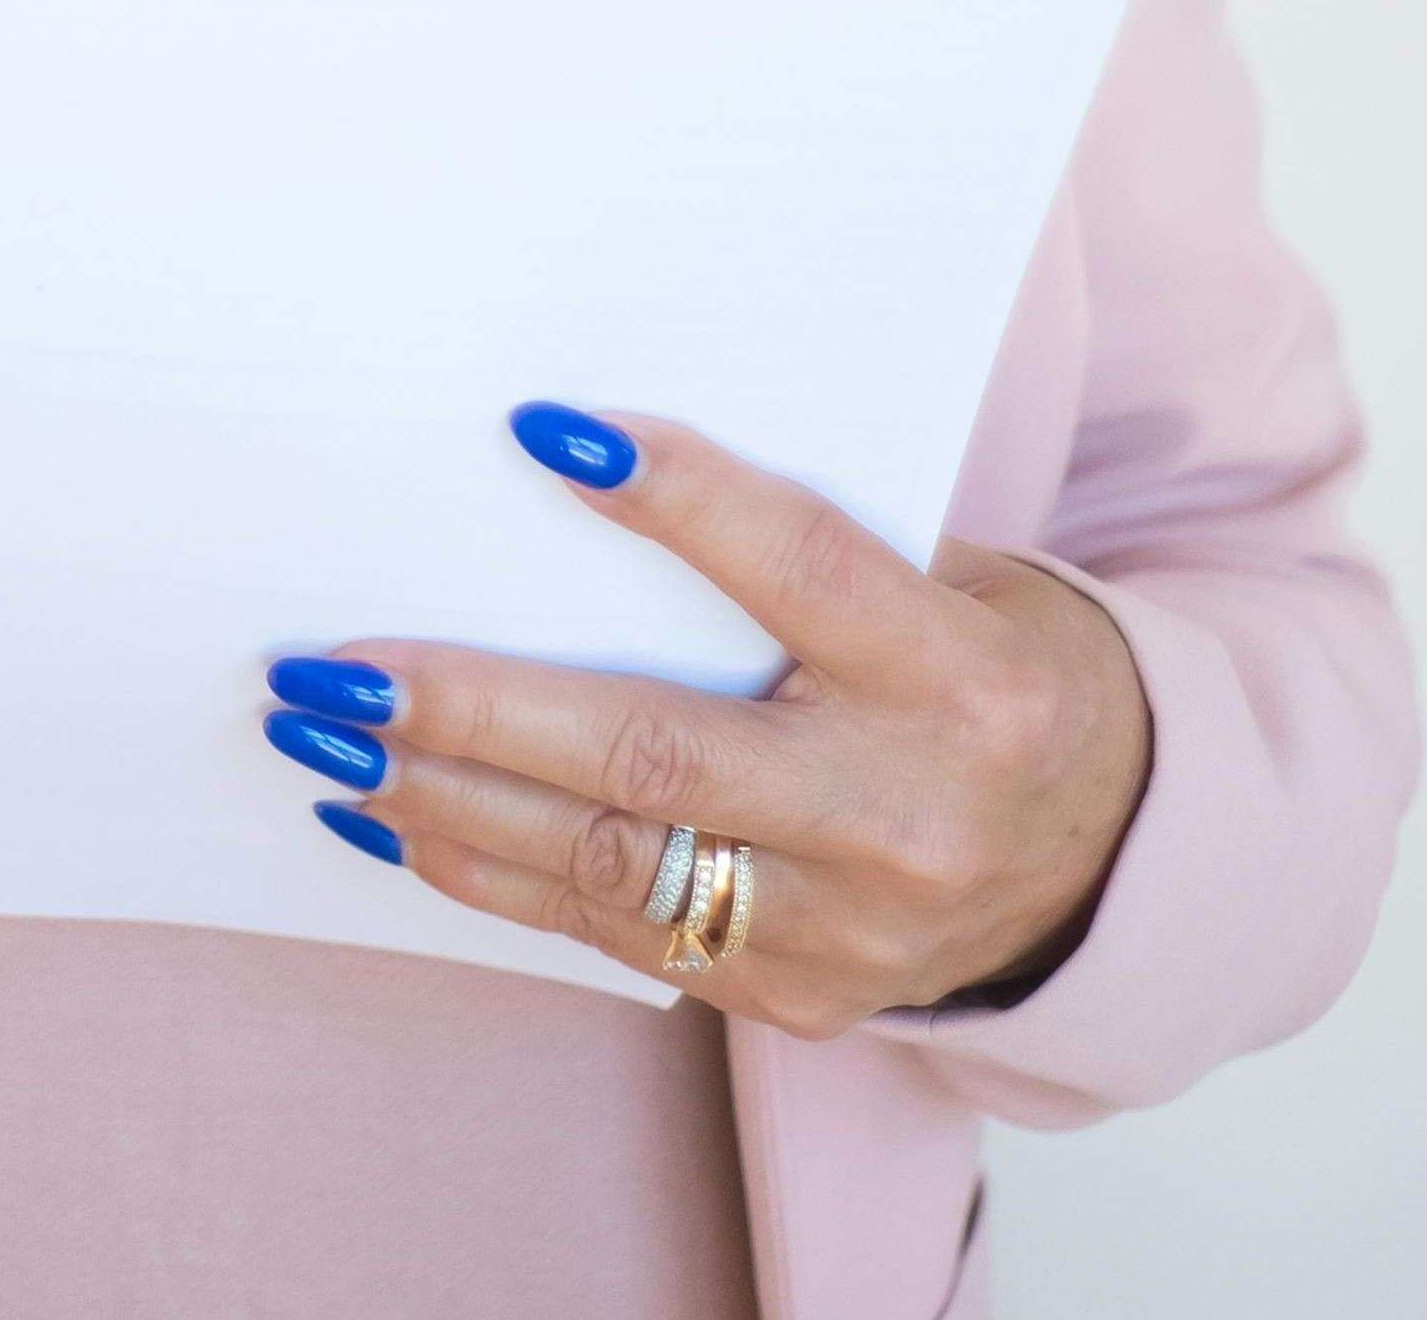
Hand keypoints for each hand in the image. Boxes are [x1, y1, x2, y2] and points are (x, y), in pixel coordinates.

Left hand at [262, 408, 1153, 1035]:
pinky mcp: (795, 998)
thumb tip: (574, 457)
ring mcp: (848, 928)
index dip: (676, 498)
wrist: (1109, 852)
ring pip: (607, 866)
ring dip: (439, 799)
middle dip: (473, 711)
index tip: (541, 429)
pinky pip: (612, 934)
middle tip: (332, 668)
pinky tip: (385, 817)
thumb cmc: (981, 662)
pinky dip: (486, 871)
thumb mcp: (944, 575)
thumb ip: (799, 540)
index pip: (798, 568)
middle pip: (656, 758)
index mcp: (954, 674)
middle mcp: (902, 813)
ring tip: (317, 737)